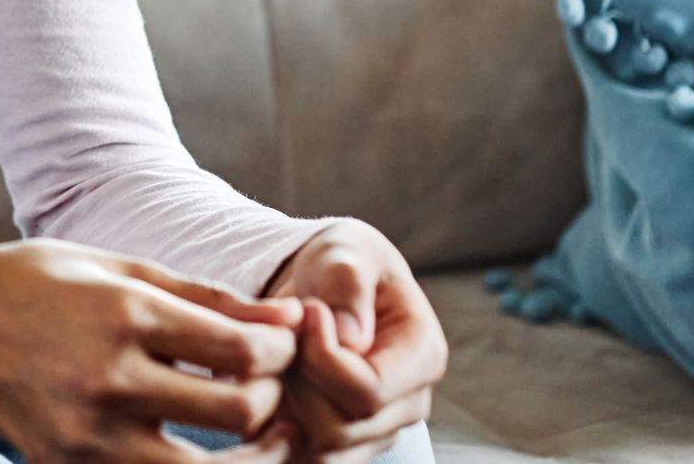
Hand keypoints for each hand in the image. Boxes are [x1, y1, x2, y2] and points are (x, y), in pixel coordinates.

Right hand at [0, 240, 303, 462]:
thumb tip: (289, 318)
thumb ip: (206, 297)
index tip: (282, 341)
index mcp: (123, 314)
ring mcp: (89, 437)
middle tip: (269, 384)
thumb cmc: (38, 282)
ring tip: (257, 434)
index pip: (241, 349)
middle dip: (271, 398)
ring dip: (246, 457)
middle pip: (236, 413)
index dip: (281, 349)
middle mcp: (109, 379)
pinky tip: (200, 450)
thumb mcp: (118, 267)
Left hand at [264, 222, 446, 463]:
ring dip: (284, 403)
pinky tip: (271, 381)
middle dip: (298, 380)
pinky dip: (274, 427)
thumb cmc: (339, 263)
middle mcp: (407, 405)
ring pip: (317, 452)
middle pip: (339, 429)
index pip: (369, 391)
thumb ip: (346, 281)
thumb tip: (349, 336)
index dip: (322, 357)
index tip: (306, 310)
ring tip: (283, 356)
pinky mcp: (339, 445)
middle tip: (288, 333)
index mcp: (422, 356)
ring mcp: (375, 433)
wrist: (323, 286)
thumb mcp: (345, 251)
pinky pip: (300, 459)